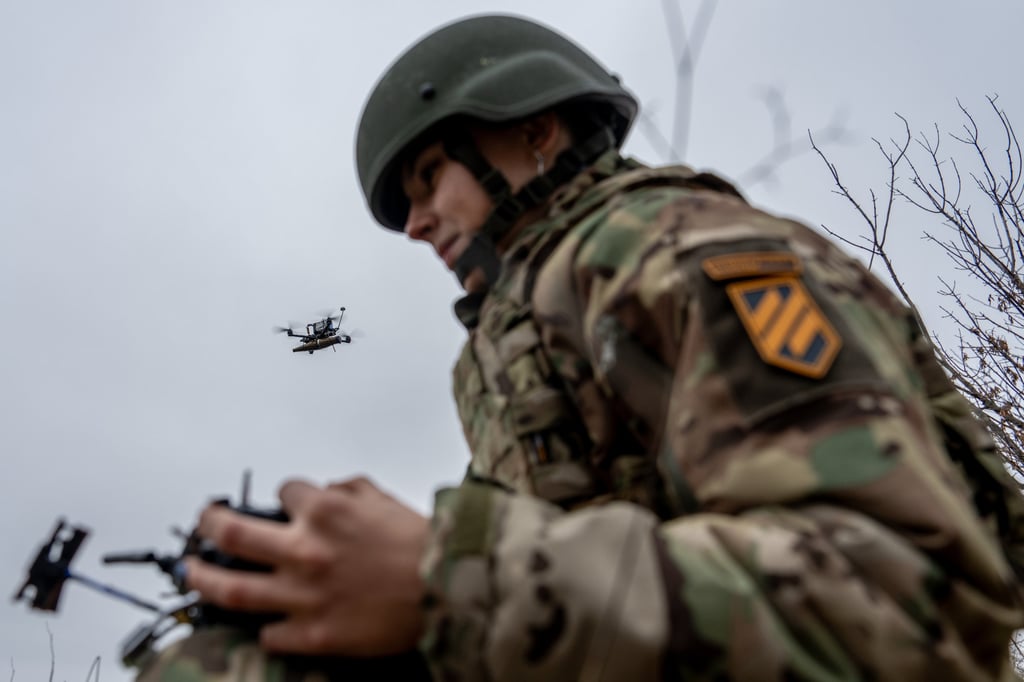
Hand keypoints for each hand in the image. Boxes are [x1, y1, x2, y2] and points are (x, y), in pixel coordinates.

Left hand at [183, 476, 428, 656]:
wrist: (449, 590)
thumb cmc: (423, 545)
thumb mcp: (386, 500)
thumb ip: (351, 489)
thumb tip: (328, 488)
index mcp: (326, 512)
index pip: (284, 492)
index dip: (285, 496)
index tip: (284, 502)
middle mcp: (306, 550)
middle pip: (232, 534)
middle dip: (210, 524)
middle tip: (203, 523)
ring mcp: (304, 595)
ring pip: (232, 589)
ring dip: (204, 579)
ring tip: (192, 573)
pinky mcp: (313, 634)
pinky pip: (272, 634)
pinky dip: (266, 629)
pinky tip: (265, 625)